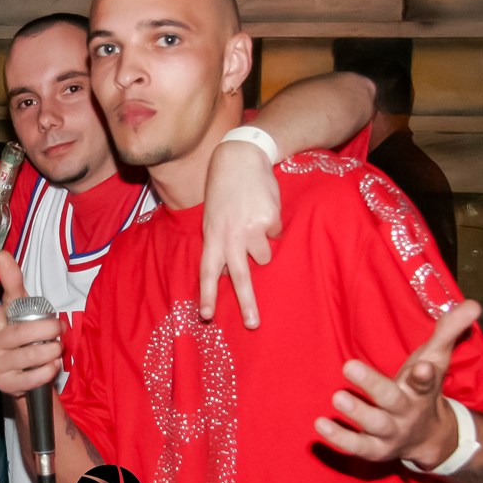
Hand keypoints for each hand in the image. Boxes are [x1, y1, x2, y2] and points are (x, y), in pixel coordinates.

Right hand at [0, 251, 61, 395]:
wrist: (27, 368)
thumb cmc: (21, 328)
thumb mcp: (19, 305)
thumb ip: (12, 281)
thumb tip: (2, 253)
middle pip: (17, 334)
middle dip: (43, 329)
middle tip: (58, 326)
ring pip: (26, 357)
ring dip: (49, 350)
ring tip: (58, 347)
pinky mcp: (6, 384)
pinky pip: (30, 378)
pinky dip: (46, 371)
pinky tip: (53, 365)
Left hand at [200, 140, 281, 328]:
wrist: (240, 158)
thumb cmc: (224, 192)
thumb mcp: (212, 218)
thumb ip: (218, 244)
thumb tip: (226, 273)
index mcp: (212, 237)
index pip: (206, 271)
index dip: (207, 295)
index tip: (206, 317)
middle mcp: (230, 236)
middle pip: (239, 277)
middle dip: (247, 303)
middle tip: (252, 324)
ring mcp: (251, 229)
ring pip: (264, 256)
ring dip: (262, 244)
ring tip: (253, 221)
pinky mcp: (270, 220)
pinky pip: (276, 234)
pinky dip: (272, 225)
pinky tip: (263, 207)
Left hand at [314, 299, 481, 467]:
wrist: (430, 438)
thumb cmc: (425, 388)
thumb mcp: (437, 359)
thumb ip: (449, 331)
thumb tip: (474, 304)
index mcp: (423, 390)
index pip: (426, 380)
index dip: (424, 374)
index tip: (422, 365)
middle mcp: (407, 412)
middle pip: (391, 399)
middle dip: (372, 384)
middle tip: (350, 365)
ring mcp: (390, 432)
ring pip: (374, 424)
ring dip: (356, 412)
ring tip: (337, 397)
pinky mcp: (374, 449)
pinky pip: (357, 446)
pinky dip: (339, 438)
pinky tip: (320, 424)